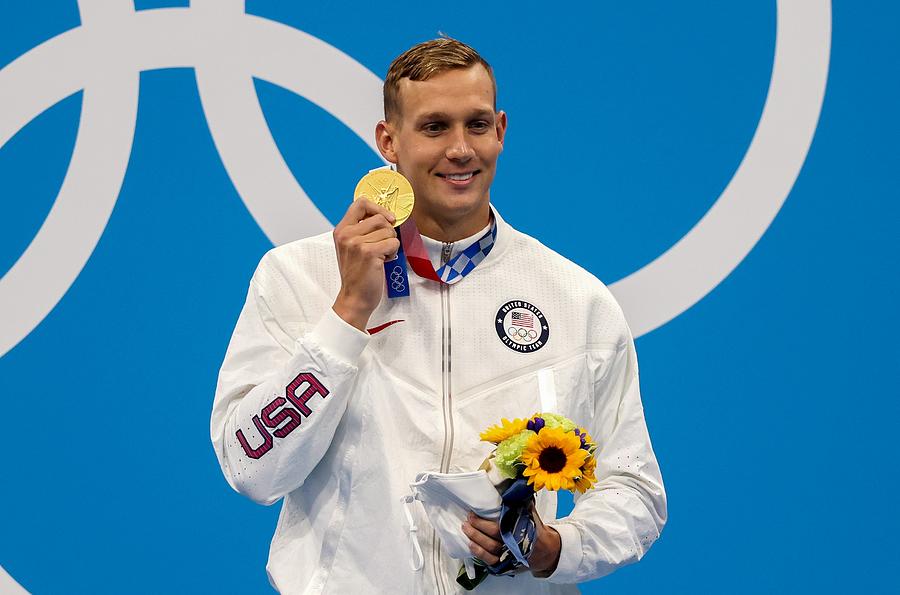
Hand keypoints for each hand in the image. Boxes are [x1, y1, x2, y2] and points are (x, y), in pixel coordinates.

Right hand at [331, 198, 398, 330]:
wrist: (354, 298)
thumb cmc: (357, 274)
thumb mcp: (351, 247)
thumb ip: (362, 230)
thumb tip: (385, 215)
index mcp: (341, 230)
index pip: (360, 203)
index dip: (378, 208)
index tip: (387, 218)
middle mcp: (346, 234)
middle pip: (379, 218)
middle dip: (388, 232)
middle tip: (382, 246)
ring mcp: (357, 243)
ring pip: (388, 231)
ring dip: (390, 244)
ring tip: (381, 256)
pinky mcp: (369, 253)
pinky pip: (392, 243)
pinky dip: (393, 253)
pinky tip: (383, 262)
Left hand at [462, 504, 561, 575]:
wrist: (544, 551)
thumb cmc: (535, 531)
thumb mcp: (531, 514)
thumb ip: (522, 503)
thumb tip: (516, 487)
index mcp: (519, 529)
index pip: (499, 525)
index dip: (484, 521)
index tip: (474, 512)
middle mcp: (513, 543)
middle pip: (493, 536)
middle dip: (478, 527)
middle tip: (468, 518)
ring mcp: (508, 555)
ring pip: (489, 549)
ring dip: (476, 539)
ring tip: (465, 529)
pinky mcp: (504, 564)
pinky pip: (490, 561)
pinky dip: (479, 554)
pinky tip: (471, 545)